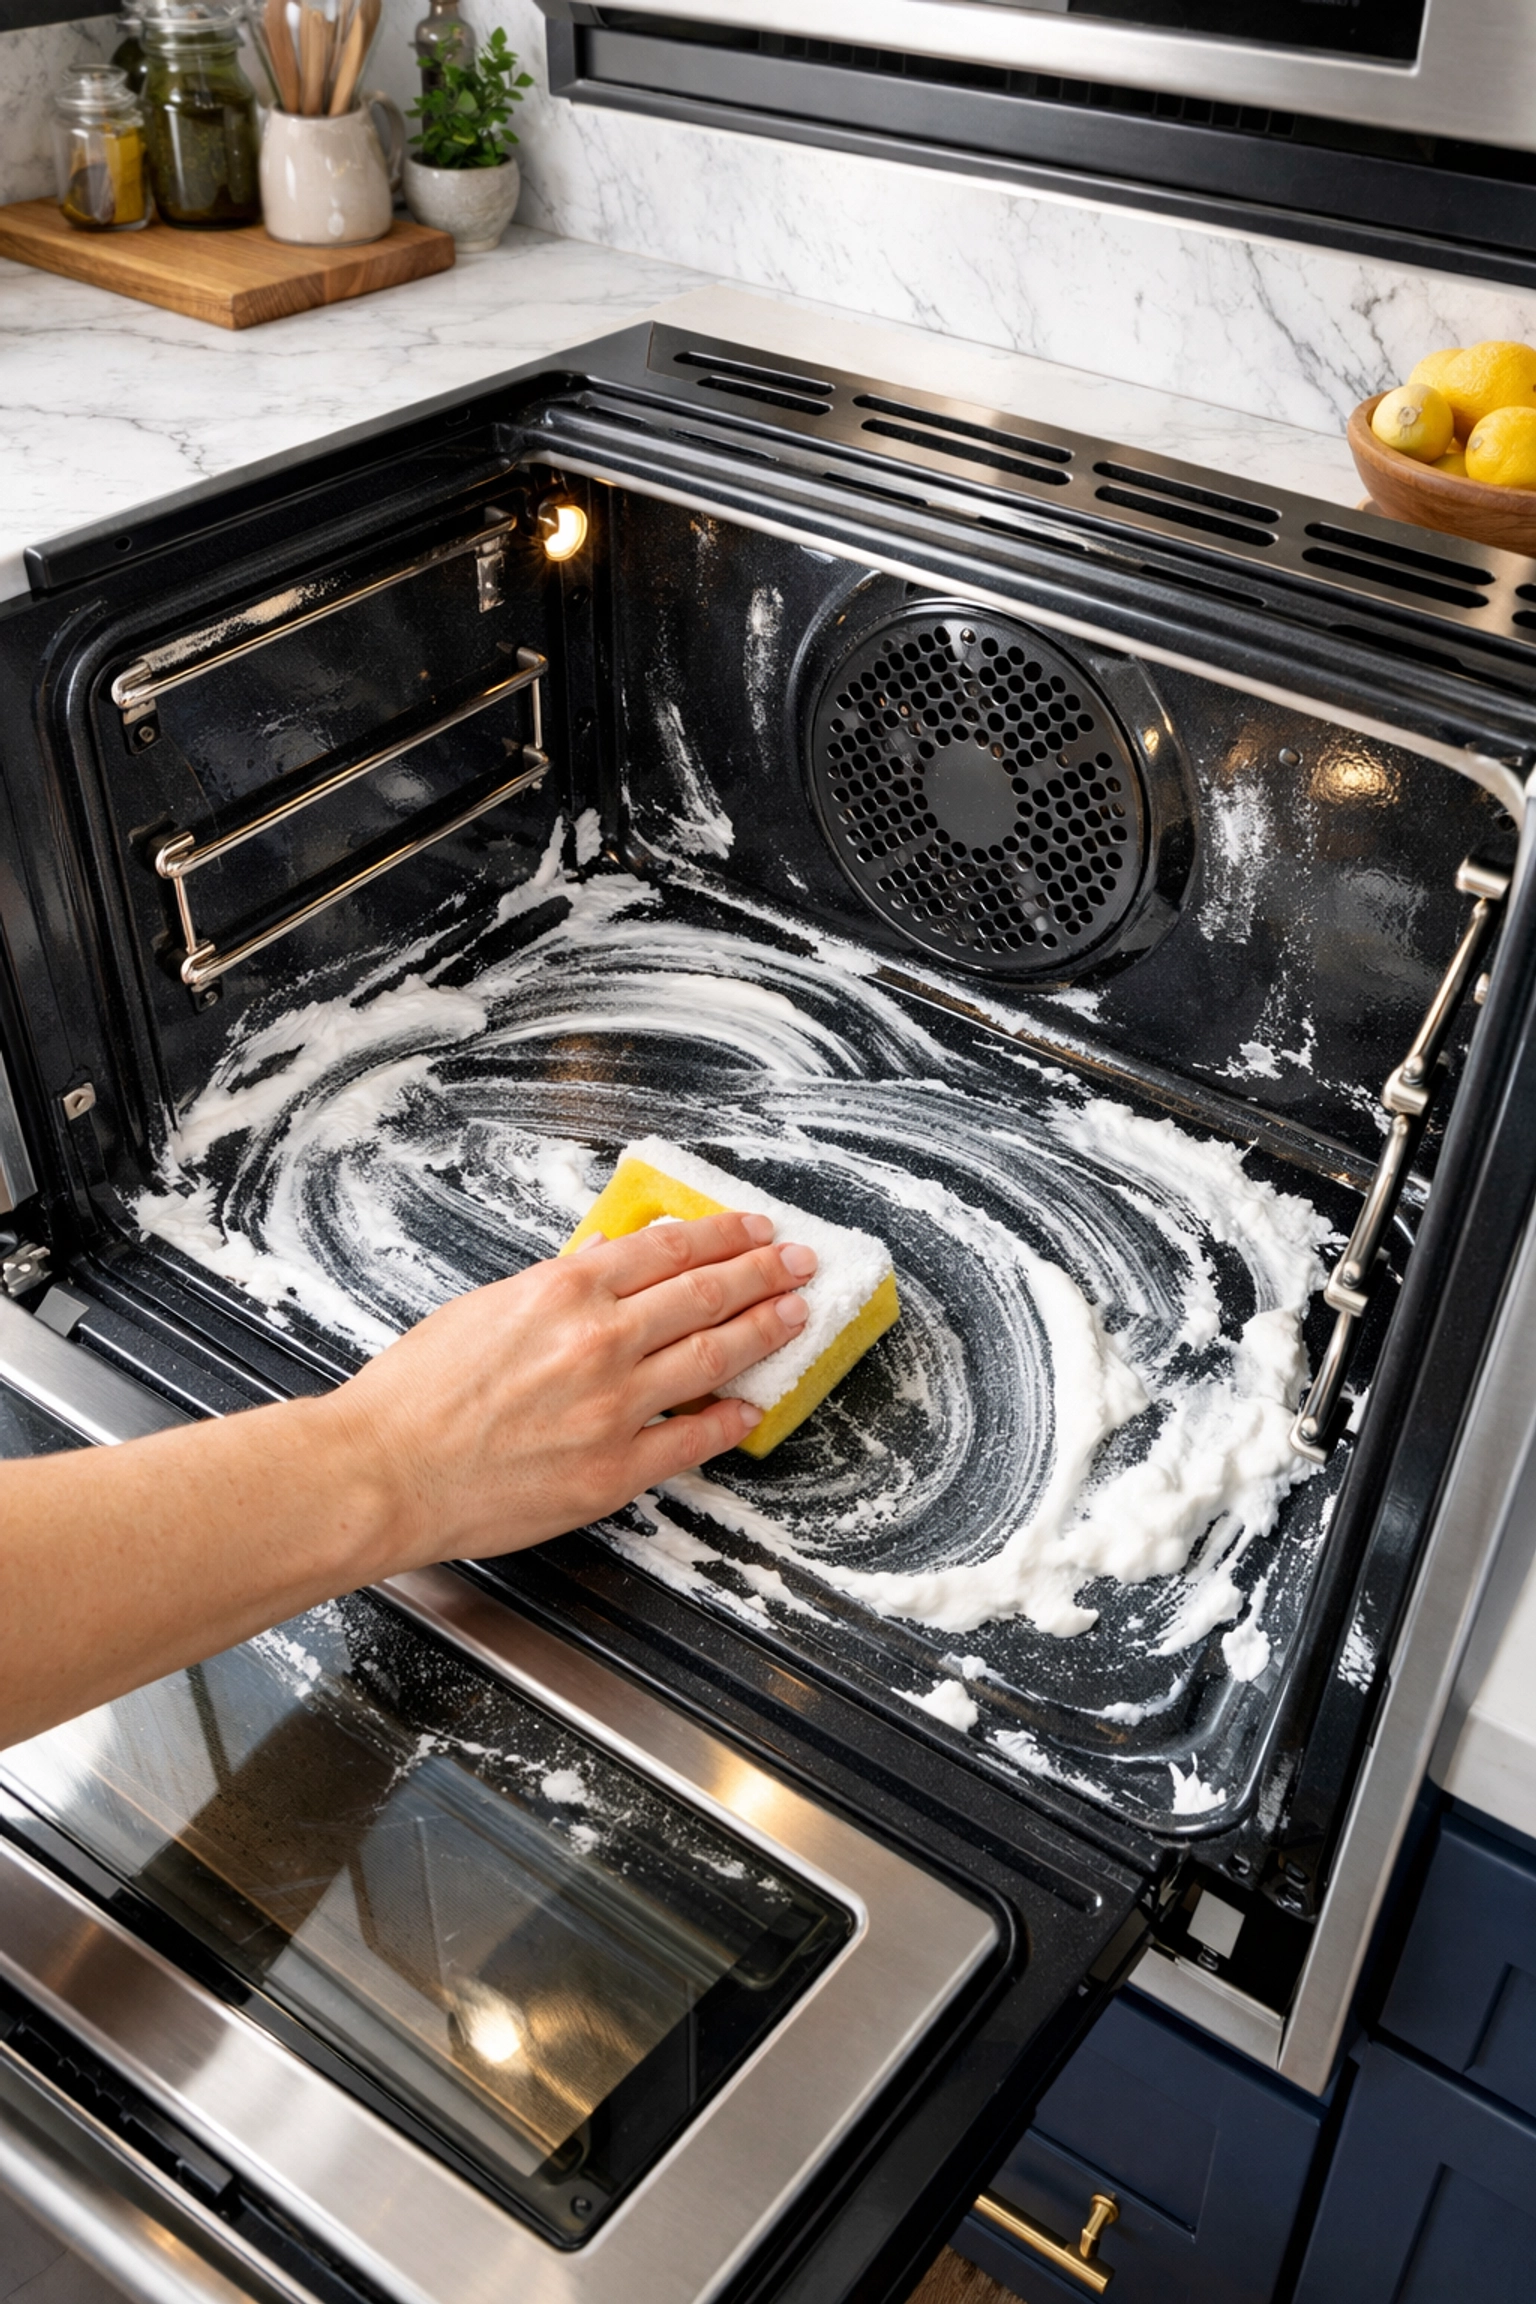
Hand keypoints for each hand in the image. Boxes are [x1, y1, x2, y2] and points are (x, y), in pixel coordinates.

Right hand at [333, 1212, 817, 1566]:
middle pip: (707, 1294)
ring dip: (764, 1332)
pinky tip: (750, 1407)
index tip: (755, 1228)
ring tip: (795, 1316)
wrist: (383, 1471)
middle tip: (798, 1262)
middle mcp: (599, 1341)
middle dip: (764, 1273)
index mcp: (564, 1290)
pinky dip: (729, 1420)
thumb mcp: (484, 1307)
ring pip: (714, 1358)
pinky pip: (692, 1440)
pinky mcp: (613, 1470)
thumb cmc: (415, 1394)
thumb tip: (609, 1260)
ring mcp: (613, 1407)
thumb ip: (555, 1285)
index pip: (670, 1248)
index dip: (725, 1235)